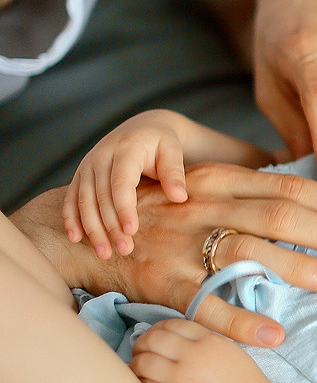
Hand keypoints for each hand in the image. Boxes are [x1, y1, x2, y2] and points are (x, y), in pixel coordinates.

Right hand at [13, 164, 316, 347]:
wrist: (84, 233)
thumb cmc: (162, 211)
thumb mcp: (207, 185)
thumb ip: (256, 190)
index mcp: (221, 180)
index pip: (289, 187)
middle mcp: (207, 207)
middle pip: (279, 216)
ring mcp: (184, 246)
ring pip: (248, 253)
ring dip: (297, 268)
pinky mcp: (165, 284)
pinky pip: (207, 306)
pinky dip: (241, 321)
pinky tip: (275, 333)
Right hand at [63, 110, 189, 259]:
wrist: (142, 128)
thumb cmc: (162, 144)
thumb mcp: (172, 151)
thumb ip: (174, 172)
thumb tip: (180, 197)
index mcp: (126, 149)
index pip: (121, 181)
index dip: (124, 207)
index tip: (131, 230)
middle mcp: (101, 156)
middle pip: (100, 195)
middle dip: (110, 225)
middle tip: (123, 250)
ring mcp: (87, 166)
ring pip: (83, 200)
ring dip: (92, 228)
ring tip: (104, 253)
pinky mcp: (80, 176)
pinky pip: (71, 198)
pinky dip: (71, 218)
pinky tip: (75, 238)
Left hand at [131, 319, 278, 382]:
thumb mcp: (232, 353)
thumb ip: (206, 342)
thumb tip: (176, 340)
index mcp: (211, 340)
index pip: (172, 325)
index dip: (158, 330)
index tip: (155, 339)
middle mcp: (195, 356)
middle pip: (152, 340)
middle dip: (141, 345)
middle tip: (140, 354)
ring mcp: (183, 380)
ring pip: (142, 363)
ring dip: (136, 365)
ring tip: (140, 372)